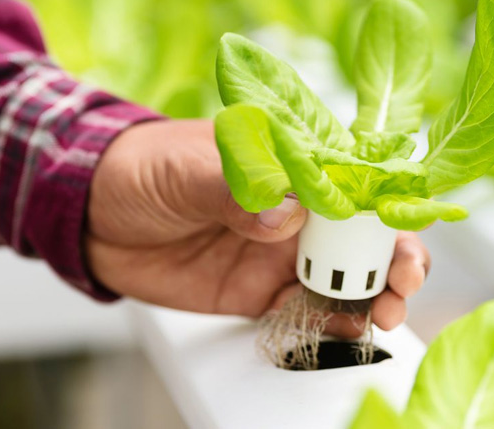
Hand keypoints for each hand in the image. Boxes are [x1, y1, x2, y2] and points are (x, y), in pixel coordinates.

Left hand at [86, 119, 430, 335]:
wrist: (91, 215)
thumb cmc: (142, 168)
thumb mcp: (187, 168)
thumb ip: (236, 187)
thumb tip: (285, 214)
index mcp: (287, 164)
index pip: (354, 180)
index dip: (388, 204)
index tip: (403, 231)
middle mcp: (294, 209)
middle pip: (361, 233)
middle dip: (393, 258)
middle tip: (402, 282)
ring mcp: (278, 252)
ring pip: (342, 275)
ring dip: (371, 295)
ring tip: (385, 313)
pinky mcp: (257, 290)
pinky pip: (304, 309)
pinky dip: (332, 321)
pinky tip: (347, 328)